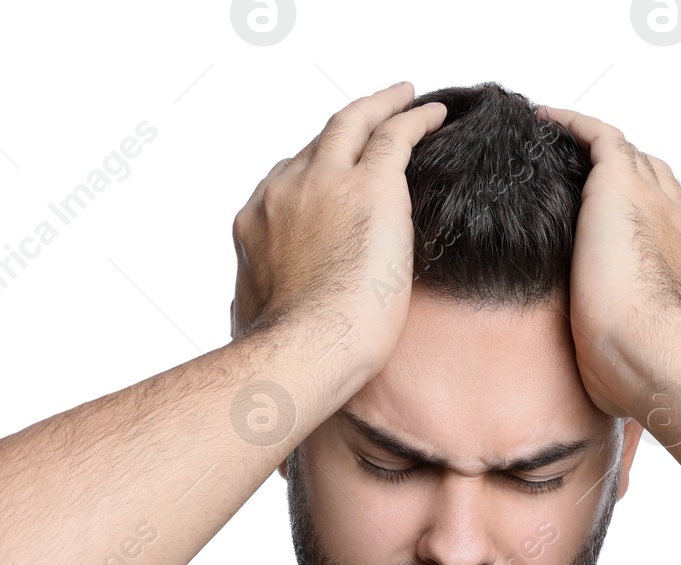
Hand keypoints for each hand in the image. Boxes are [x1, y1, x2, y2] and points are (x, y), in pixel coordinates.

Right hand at [230, 82, 446, 395]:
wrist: (305, 350)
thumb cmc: (283, 351)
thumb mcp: (249, 316)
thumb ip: (254, 298)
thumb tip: (247, 310)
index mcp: (256, 222)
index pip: (285, 182)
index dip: (312, 171)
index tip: (332, 171)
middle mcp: (283, 191)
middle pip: (316, 144)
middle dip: (344, 129)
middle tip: (370, 117)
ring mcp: (325, 183)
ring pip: (354, 124)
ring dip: (380, 107)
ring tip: (403, 98)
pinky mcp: (371, 187)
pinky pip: (395, 135)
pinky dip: (414, 117)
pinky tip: (433, 113)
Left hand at [534, 105, 680, 420]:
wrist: (653, 354)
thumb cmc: (646, 377)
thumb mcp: (637, 373)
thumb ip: (627, 375)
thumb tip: (619, 449)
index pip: (671, 223)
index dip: (644, 218)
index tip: (613, 225)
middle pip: (653, 180)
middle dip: (622, 177)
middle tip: (578, 179)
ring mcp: (657, 198)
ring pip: (625, 155)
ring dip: (592, 150)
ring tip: (554, 148)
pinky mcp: (622, 183)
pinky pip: (597, 136)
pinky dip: (571, 126)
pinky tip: (541, 123)